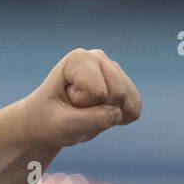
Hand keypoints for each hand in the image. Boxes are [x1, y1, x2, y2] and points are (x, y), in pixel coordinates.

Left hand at [21, 48, 141, 147]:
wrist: (49, 121)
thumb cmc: (50, 119)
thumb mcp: (62, 124)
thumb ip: (90, 120)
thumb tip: (118, 114)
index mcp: (78, 58)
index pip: (98, 91)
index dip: (82, 103)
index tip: (66, 100)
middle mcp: (99, 58)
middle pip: (118, 93)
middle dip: (98, 108)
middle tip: (76, 107)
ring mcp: (114, 71)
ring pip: (128, 102)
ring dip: (108, 114)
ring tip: (86, 109)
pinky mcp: (126, 87)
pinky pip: (134, 110)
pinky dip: (119, 119)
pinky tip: (100, 113)